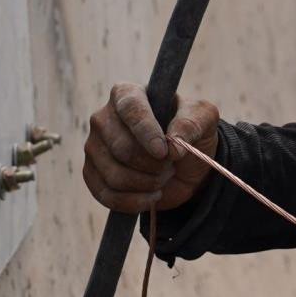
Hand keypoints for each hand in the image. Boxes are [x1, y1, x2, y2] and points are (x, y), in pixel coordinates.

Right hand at [84, 83, 220, 217]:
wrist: (181, 164)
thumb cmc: (189, 132)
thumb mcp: (204, 119)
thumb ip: (193, 122)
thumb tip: (173, 143)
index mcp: (127, 94)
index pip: (130, 109)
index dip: (147, 131)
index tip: (164, 151)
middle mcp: (103, 118)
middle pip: (121, 148)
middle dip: (152, 165)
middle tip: (170, 164)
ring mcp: (94, 147)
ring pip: (114, 176)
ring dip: (146, 184)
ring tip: (162, 177)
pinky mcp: (91, 174)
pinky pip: (106, 195)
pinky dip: (134, 202)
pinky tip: (150, 196)